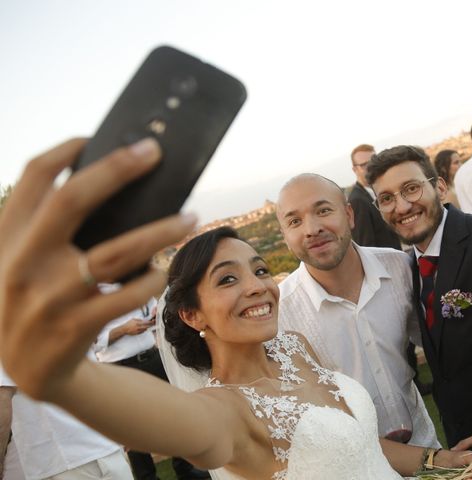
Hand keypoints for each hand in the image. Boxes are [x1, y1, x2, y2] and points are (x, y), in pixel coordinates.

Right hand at [0, 138, 196, 400]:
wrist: (30, 370)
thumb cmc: (35, 300)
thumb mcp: (22, 259)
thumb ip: (46, 225)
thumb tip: (107, 179)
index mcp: (8, 237)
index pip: (33, 176)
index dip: (66, 150)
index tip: (97, 137)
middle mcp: (23, 262)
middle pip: (72, 200)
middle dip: (117, 169)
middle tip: (153, 151)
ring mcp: (49, 298)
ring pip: (117, 252)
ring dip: (161, 230)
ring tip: (190, 217)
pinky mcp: (77, 327)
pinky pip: (129, 295)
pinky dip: (153, 277)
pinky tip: (165, 269)